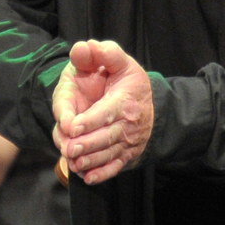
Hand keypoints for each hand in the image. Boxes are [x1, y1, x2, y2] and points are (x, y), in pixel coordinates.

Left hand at [52, 39, 153, 184]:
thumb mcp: (122, 63)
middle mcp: (127, 125)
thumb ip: (104, 54)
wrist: (155, 109)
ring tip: (74, 163)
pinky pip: (115, 168)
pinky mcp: (126, 156)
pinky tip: (87, 178)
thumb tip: (86, 46)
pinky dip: (102, 174)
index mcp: (123, 101)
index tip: (72, 126)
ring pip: (108, 154)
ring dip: (90, 161)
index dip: (89, 121)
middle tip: (69, 148)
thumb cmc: (131, 84)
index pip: (106, 112)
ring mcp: (127, 143)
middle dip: (87, 144)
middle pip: (106, 137)